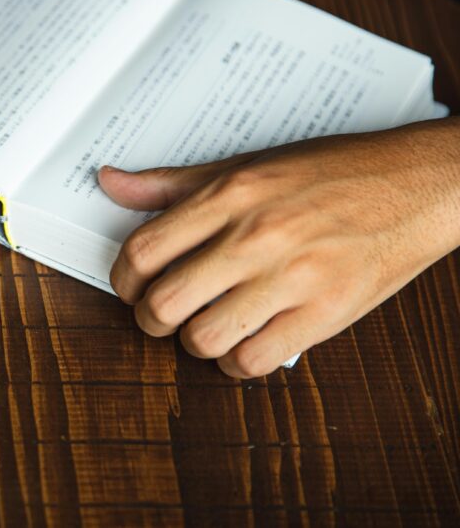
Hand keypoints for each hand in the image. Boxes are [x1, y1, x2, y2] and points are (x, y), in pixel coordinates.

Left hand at [98, 120, 459, 377]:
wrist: (417, 185)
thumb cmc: (331, 173)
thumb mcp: (246, 164)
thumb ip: (173, 184)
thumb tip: (111, 183)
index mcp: (231, 195)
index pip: (143, 250)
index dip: (123, 280)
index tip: (130, 287)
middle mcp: (256, 236)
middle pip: (164, 302)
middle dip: (149, 319)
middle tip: (161, 315)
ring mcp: (293, 278)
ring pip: (203, 339)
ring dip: (193, 343)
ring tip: (204, 327)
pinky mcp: (325, 313)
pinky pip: (254, 361)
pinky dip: (237, 362)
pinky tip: (242, 342)